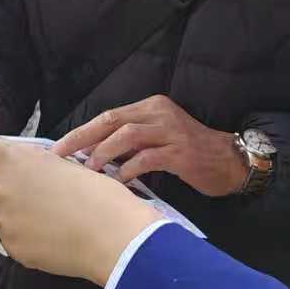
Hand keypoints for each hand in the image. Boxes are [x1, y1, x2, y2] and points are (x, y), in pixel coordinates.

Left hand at [0, 136, 157, 283]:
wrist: (110, 234)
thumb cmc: (98, 195)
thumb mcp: (64, 166)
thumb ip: (36, 167)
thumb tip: (27, 173)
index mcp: (15, 160)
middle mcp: (0, 187)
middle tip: (0, 196)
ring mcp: (3, 219)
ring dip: (8, 217)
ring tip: (43, 222)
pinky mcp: (10, 246)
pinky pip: (10, 241)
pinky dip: (24, 240)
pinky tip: (49, 240)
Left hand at [51, 95, 247, 196]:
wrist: (231, 161)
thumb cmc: (191, 154)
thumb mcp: (158, 139)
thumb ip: (131, 143)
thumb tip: (91, 155)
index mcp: (151, 107)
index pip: (109, 116)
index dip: (82, 132)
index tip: (58, 149)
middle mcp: (160, 114)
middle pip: (112, 121)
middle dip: (82, 139)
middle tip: (61, 157)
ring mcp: (172, 132)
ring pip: (127, 136)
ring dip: (103, 153)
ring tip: (87, 170)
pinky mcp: (181, 153)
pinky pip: (147, 159)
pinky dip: (128, 169)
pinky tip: (117, 181)